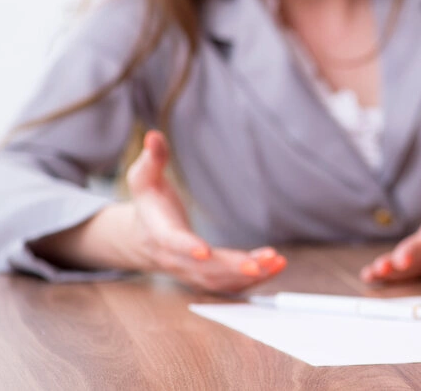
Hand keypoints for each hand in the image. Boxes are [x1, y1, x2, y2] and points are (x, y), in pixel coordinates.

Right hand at [30, 131, 286, 293]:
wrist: (144, 237)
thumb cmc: (149, 203)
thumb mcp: (144, 178)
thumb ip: (152, 158)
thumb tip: (153, 135)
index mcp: (161, 235)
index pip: (173, 244)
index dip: (187, 248)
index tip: (203, 251)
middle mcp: (177, 260)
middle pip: (203, 269)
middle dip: (230, 267)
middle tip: (258, 263)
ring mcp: (192, 272)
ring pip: (220, 281)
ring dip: (248, 275)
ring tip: (276, 262)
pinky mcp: (207, 277)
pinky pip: (230, 284)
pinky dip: (254, 279)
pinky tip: (277, 266)